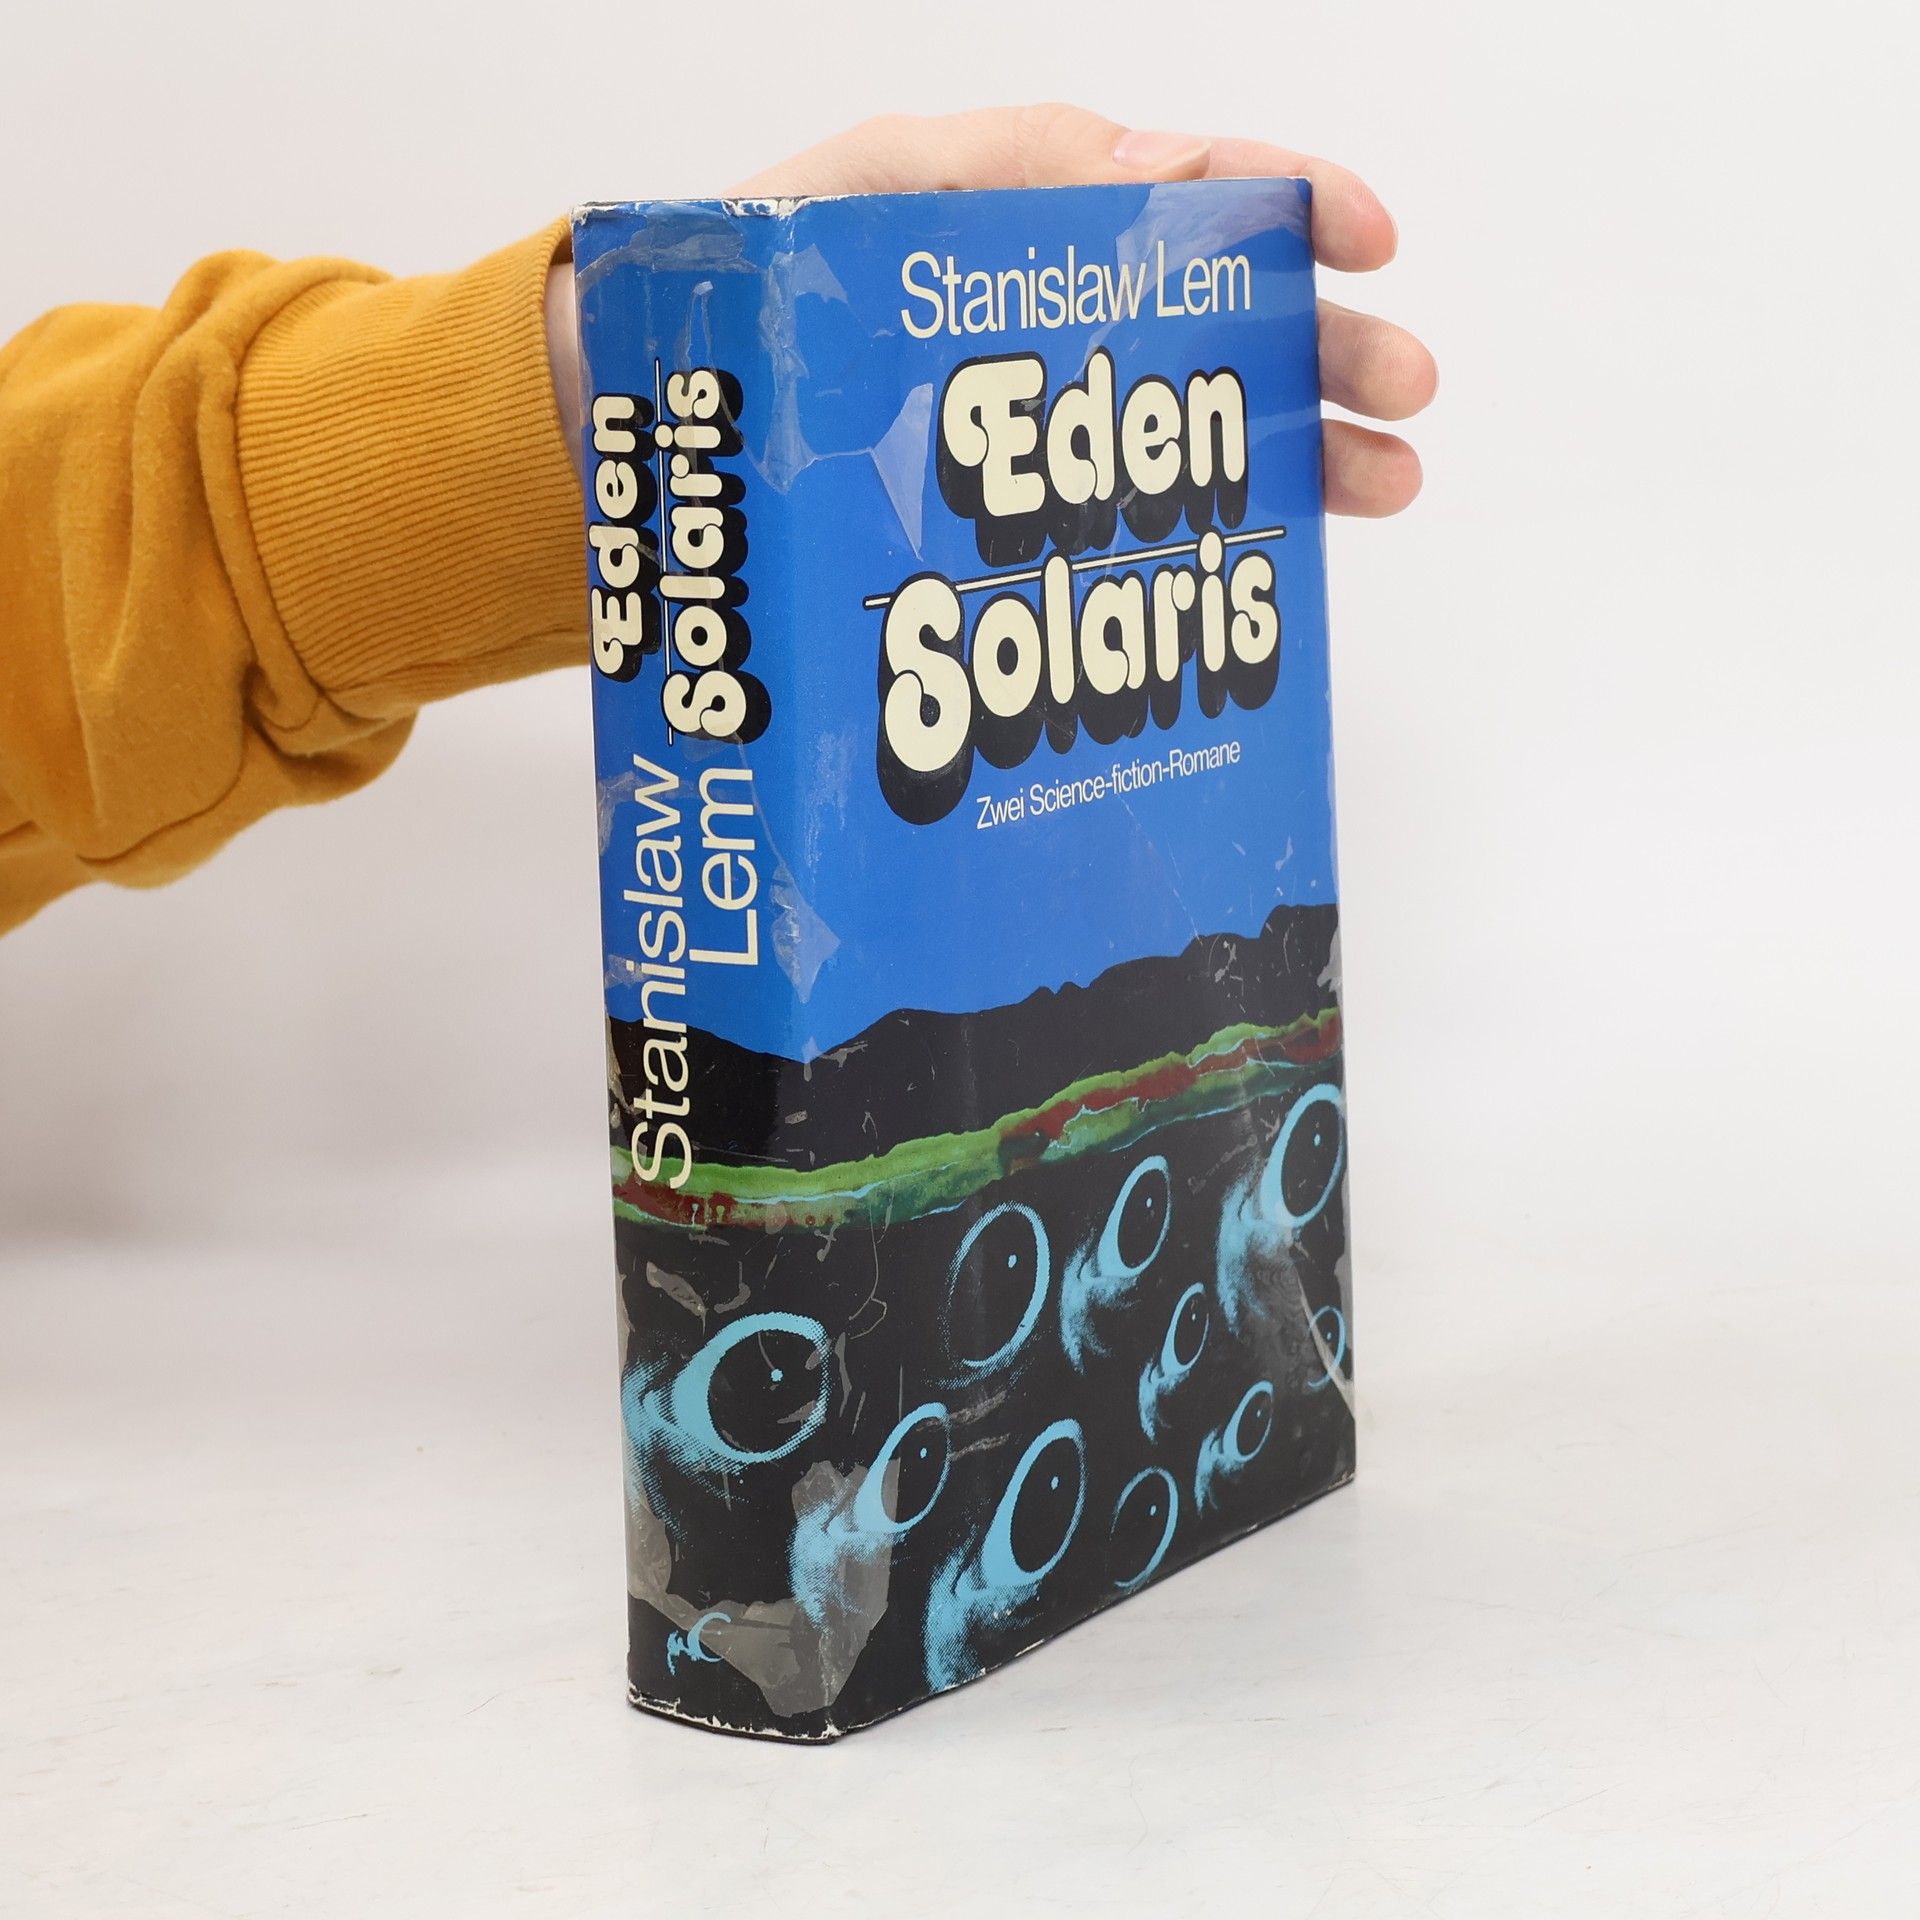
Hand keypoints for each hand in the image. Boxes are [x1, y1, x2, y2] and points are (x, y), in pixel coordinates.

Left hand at [548, 105, 1433, 516]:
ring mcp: (1026, 436)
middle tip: (1403, 398)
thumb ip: (991, 175)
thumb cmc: (727, 309)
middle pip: (1213, 326)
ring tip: (1379, 488)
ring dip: (1296, 454)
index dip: (1288, 205)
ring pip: (1188, 434)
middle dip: (1321, 352)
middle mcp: (1040, 330)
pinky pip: (1118, 525)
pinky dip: (1196, 539)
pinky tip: (1258, 566)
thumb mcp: (844, 202)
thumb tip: (1156, 167)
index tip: (1369, 241)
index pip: (1180, 194)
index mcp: (1018, 226)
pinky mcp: (996, 528)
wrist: (630, 443)